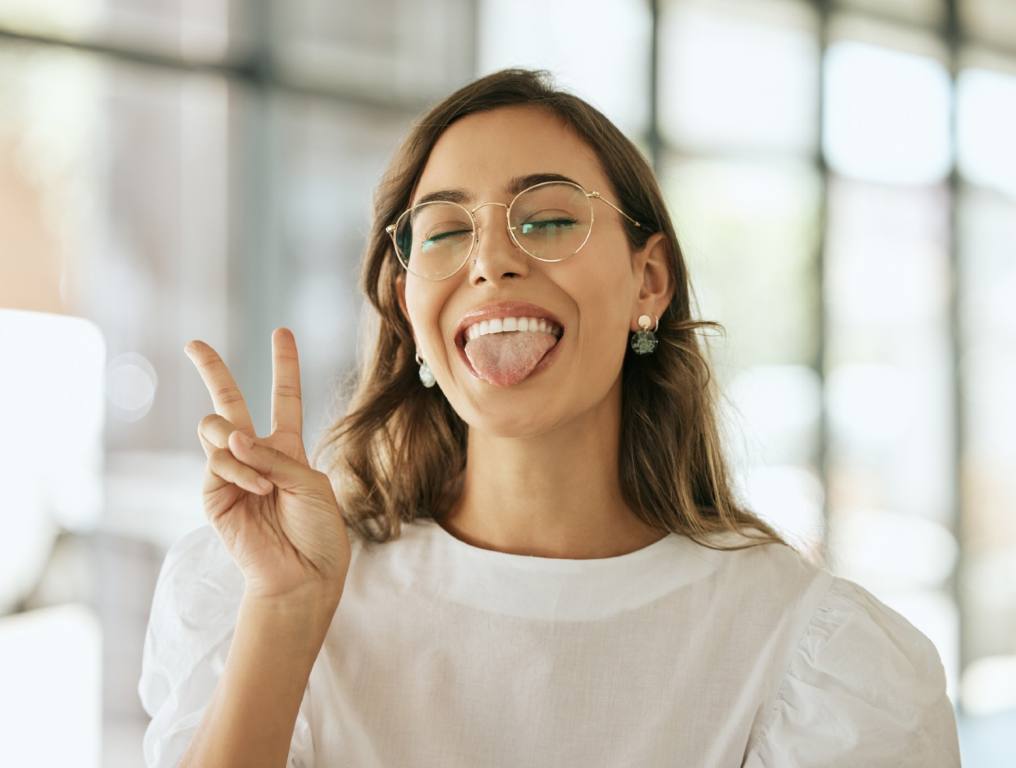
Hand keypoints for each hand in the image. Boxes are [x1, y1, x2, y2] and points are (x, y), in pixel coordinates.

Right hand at [185, 328, 349, 602]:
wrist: (303, 573)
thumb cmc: (317, 530)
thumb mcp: (310, 482)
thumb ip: (274, 455)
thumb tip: (230, 437)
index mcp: (287, 447)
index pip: (284, 398)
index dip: (284, 365)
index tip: (282, 331)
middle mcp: (256, 453)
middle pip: (229, 401)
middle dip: (211, 370)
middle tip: (193, 343)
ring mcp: (230, 472)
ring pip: (215, 428)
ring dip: (241, 448)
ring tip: (264, 483)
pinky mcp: (212, 494)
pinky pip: (217, 462)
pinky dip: (240, 472)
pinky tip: (259, 492)